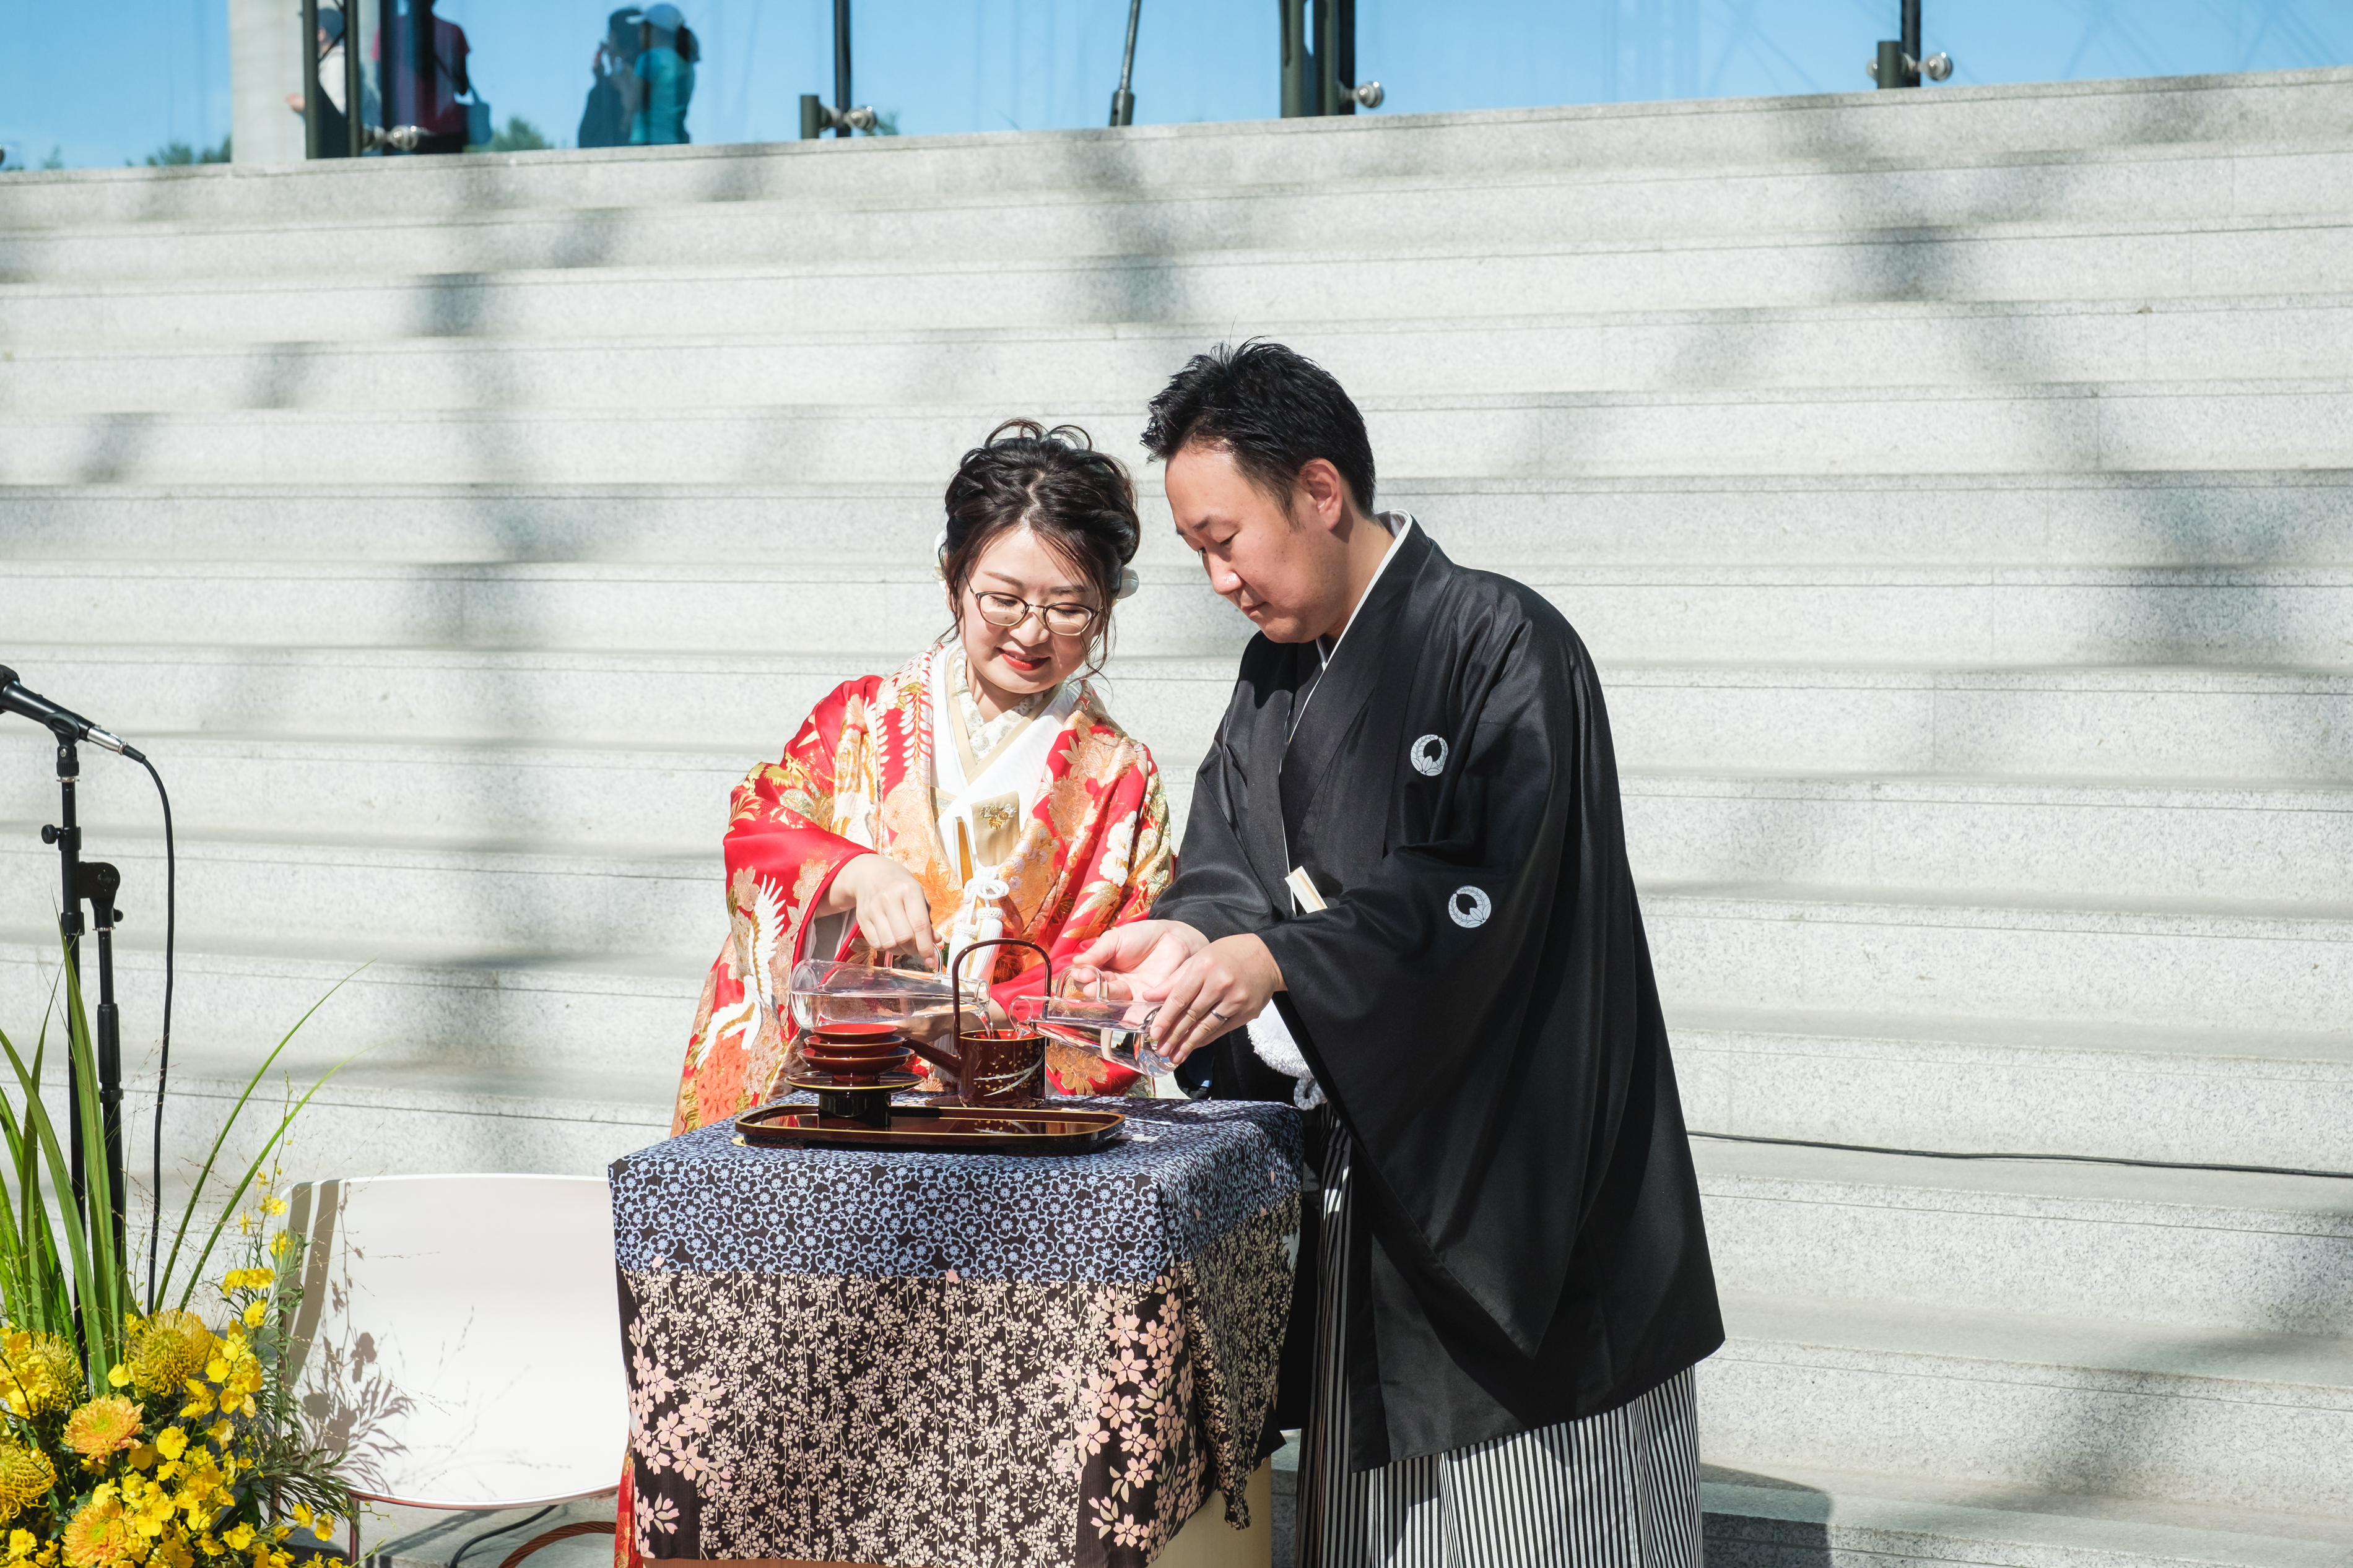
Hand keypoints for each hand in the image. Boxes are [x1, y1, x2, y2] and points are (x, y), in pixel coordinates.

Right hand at [825, 854, 936, 965]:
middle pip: (903, 937)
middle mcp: (889, 899)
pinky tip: (890, 939)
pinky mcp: (861, 918)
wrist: (870, 874)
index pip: (919, 925)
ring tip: (904, 943)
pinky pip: (875, 944)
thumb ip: (927, 919)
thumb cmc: (900, 885)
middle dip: (913, 949)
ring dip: (899, 950)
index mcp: (909, 890)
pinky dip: (886, 948)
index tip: (931, 961)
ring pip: (888, 943)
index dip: (926, 946)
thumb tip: (935, 941)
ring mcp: (873, 909)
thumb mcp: (918, 895)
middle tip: (917, 947)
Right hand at [1069, 920, 1207, 1002]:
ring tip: (1097, 991)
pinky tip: (1117, 1006)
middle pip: (1097, 992)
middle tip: (1089, 984)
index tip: (1082, 973)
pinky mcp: (1144, 1003)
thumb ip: (1098, 951)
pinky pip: (1132, 1011)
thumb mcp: (1116, 939)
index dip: (1084, 976)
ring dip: (1103, 997)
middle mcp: (1114, 984)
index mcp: (1105, 968)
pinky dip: (1123, 1011)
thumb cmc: (1143, 936)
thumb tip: (1076, 963)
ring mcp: (1129, 995)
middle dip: (1091, 989)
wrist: (1173, 939)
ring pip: (1111, 1002)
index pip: (1088, 977)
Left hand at [1148, 934, 1283, 1066]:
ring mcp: (1236, 1000)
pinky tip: (1193, 1046)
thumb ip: (1174, 979)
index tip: (1153, 1033)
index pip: (1180, 998)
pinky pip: (1221, 1030)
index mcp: (1204, 967)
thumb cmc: (1228, 954)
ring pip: (1206, 1027)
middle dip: (1174, 1035)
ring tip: (1174, 1056)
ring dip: (1188, 1044)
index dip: (1165, 1018)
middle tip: (1160, 1049)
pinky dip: (1205, 1039)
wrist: (1268, 957)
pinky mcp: (1246, 1013)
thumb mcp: (1199, 958)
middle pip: (1191, 1015)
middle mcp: (1220, 984)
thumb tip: (1149, 996)